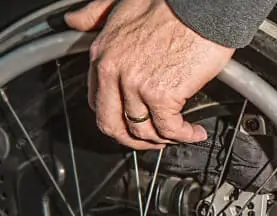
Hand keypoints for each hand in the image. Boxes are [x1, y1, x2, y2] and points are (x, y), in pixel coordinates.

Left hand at [65, 0, 234, 149]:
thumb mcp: (122, 2)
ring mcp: (137, 85)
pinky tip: (195, 132)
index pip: (98, 101)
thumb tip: (73, 20)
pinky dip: (184, 136)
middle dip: (133, 140)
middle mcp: (114, 71)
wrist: (203, 6)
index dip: (116, 118)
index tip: (132, 120)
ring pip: (142, 131)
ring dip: (163, 139)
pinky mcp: (163, 94)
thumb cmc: (172, 3)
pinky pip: (169, 129)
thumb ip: (96, 13)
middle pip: (112, 125)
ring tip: (180, 135)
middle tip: (152, 141)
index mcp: (103, 53)